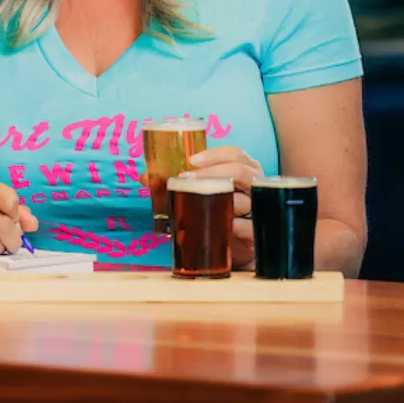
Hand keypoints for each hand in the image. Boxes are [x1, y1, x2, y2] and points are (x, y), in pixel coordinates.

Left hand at [180, 146, 262, 269]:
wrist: (232, 248)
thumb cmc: (217, 212)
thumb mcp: (200, 195)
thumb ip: (176, 184)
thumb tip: (145, 177)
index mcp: (244, 170)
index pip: (236, 154)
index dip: (216, 154)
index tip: (192, 161)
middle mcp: (254, 187)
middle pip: (242, 172)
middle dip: (214, 173)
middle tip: (188, 179)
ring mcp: (258, 210)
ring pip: (245, 201)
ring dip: (221, 201)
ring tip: (200, 203)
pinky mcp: (256, 234)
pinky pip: (248, 228)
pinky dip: (235, 226)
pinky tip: (220, 226)